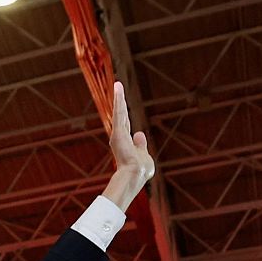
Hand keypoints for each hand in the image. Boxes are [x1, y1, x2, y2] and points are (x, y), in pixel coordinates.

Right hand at [102, 81, 154, 208]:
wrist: (134, 175)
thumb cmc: (140, 170)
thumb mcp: (144, 155)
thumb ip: (141, 145)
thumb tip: (140, 133)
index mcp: (126, 141)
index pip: (125, 123)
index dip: (124, 114)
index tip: (122, 105)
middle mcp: (120, 136)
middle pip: (121, 114)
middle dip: (119, 101)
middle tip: (118, 88)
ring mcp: (118, 133)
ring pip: (119, 111)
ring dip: (118, 97)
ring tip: (118, 84)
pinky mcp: (118, 131)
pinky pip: (119, 112)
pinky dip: (118, 100)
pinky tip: (118, 88)